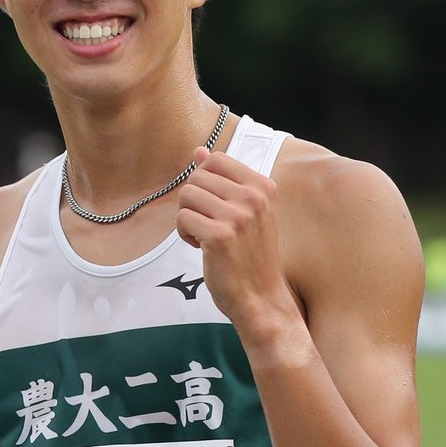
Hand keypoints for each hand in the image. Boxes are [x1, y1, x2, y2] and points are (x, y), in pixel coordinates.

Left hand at [175, 147, 299, 345]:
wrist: (260, 295)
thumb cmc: (249, 254)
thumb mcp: (246, 211)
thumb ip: (224, 179)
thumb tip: (199, 151)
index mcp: (263, 186)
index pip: (216, 159)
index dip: (203, 181)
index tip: (214, 204)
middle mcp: (254, 197)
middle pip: (197, 177)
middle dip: (193, 201)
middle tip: (207, 223)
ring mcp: (238, 216)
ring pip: (186, 196)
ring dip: (188, 217)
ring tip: (204, 235)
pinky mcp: (219, 236)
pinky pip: (182, 218)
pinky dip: (184, 234)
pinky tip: (200, 247)